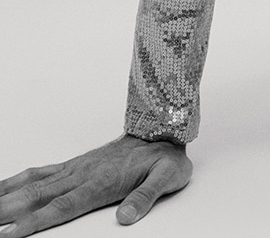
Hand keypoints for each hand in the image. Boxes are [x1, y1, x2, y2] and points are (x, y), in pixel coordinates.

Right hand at [0, 133, 191, 235]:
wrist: (163, 129)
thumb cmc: (164, 157)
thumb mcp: (166, 177)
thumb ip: (146, 197)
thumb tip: (127, 217)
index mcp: (100, 182)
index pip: (62, 207)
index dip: (34, 222)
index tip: (9, 233)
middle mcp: (82, 174)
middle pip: (38, 197)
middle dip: (8, 210)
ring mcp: (76, 168)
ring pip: (35, 184)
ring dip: (8, 196)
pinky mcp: (75, 165)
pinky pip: (42, 172)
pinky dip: (19, 180)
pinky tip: (4, 187)